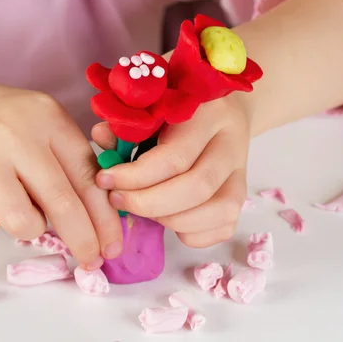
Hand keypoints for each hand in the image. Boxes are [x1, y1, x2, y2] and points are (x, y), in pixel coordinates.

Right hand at [0, 77, 122, 267]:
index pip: (87, 174)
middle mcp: (16, 131)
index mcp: (45, 115)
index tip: (113, 243)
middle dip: (83, 240)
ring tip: (12, 205)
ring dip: (26, 228)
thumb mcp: (33, 124)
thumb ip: (63, 159)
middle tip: (90, 261)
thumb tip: (96, 218)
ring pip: (23, 223)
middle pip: (63, 202)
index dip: (105, 215)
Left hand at [92, 93, 249, 247]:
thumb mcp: (153, 109)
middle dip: (149, 203)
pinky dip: (192, 234)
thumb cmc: (177, 110)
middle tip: (118, 201)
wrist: (222, 110)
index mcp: (208, 113)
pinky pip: (224, 227)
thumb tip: (100, 136)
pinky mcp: (243, 194)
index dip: (135, 176)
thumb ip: (126, 125)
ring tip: (142, 211)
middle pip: (197, 187)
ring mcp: (242, 171)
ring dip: (171, 221)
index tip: (105, 180)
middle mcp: (231, 142)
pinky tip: (167, 220)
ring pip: (217, 211)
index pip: (174, 156)